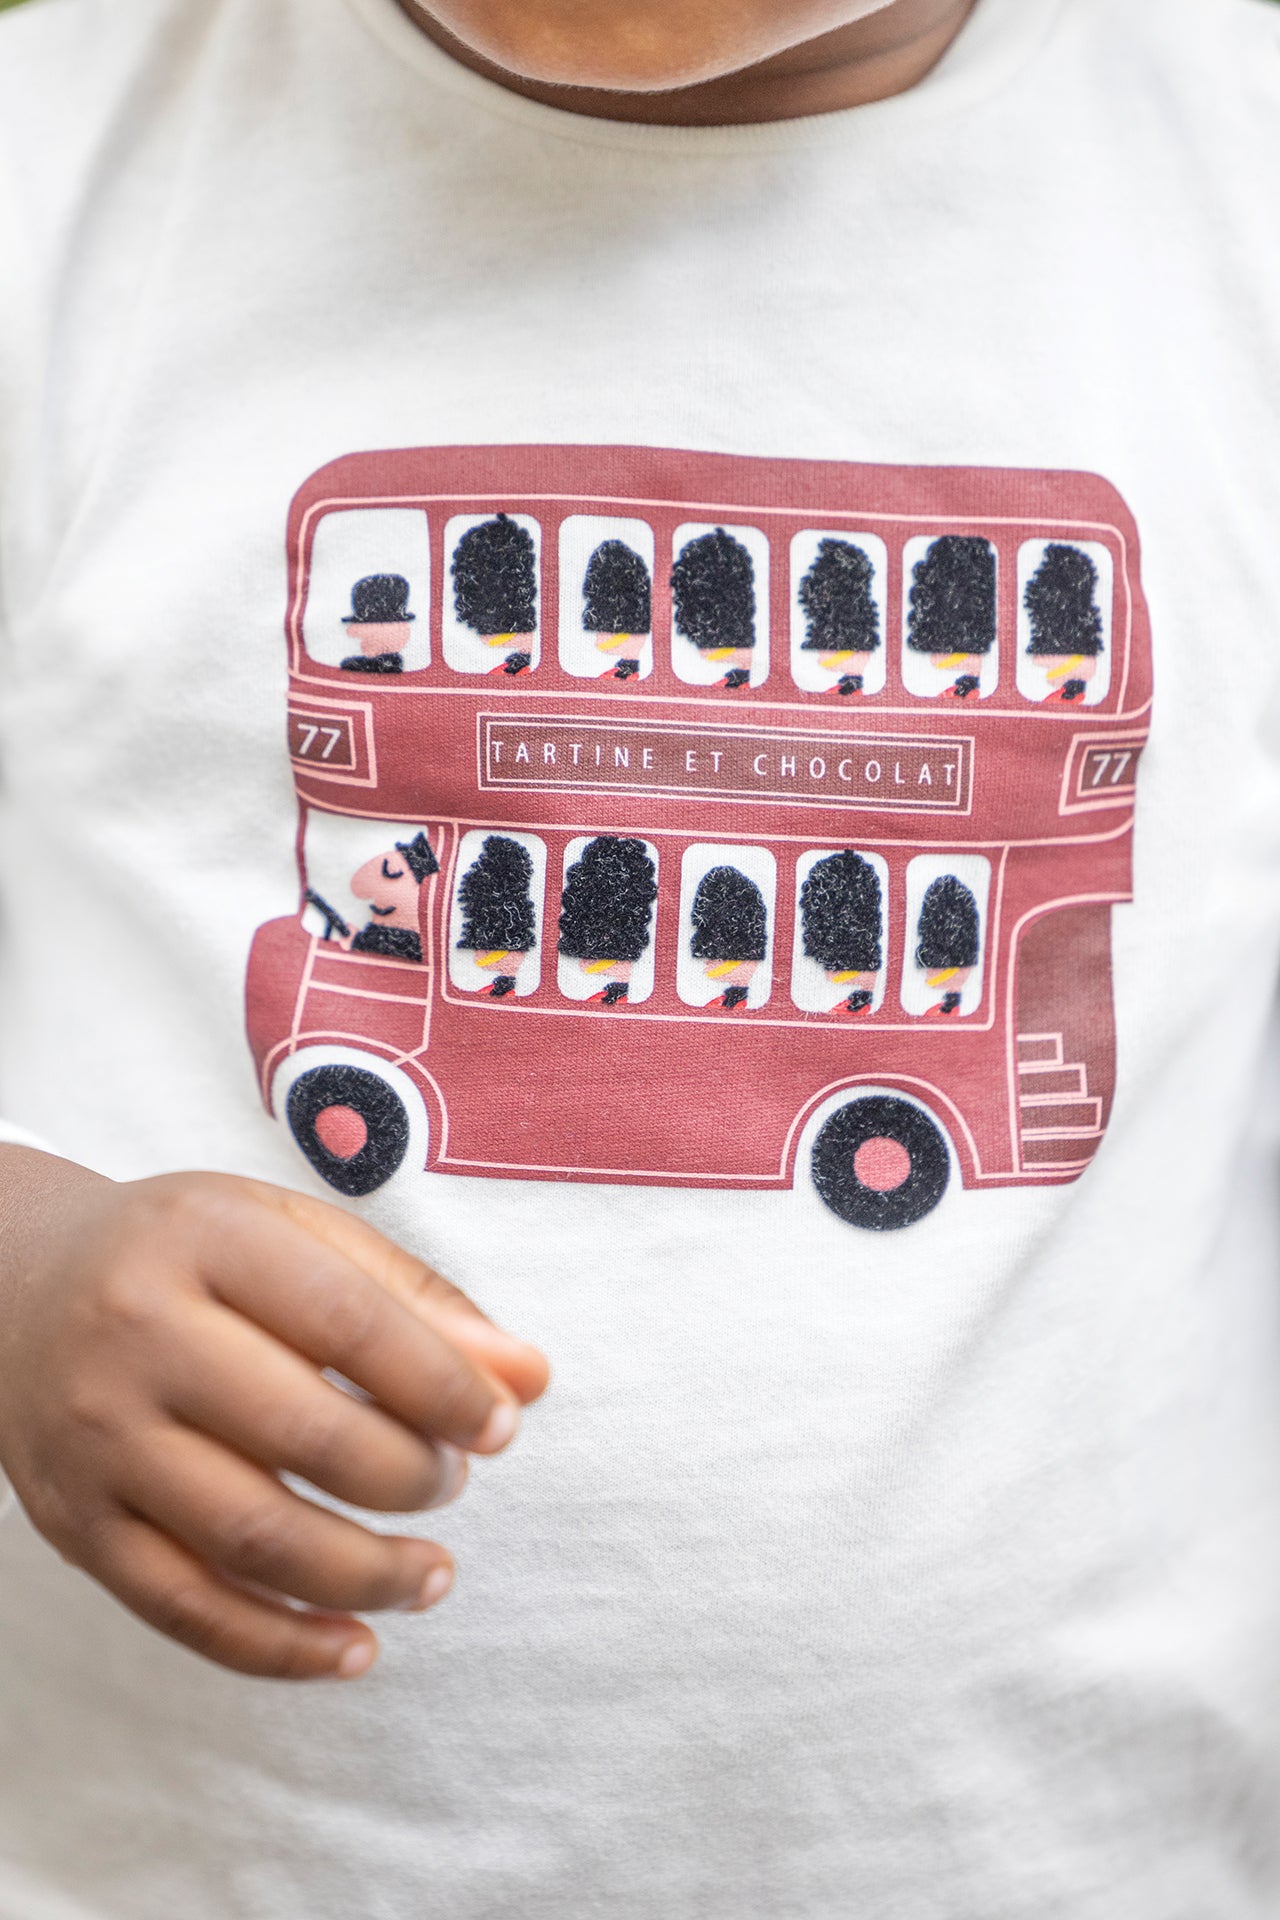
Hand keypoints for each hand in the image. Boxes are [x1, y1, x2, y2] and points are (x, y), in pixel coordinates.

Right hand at [0, 1149, 547, 1680]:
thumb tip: (528, 1377)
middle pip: (305, 1435)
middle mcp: (139, 1336)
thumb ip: (415, 1297)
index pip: (349, 1323)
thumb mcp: (292, 1233)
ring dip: (366, 1575)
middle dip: (410, 1476)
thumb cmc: (188, 1253)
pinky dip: (280, 1647)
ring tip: (434, 1573)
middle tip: (453, 1481)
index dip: (444, 1385)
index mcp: (206, 1240)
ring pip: (252, 1538)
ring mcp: (99, 1439)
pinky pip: (184, 1610)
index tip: (502, 1425)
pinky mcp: (76, 1525)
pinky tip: (354, 1645)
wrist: (10, 1287)